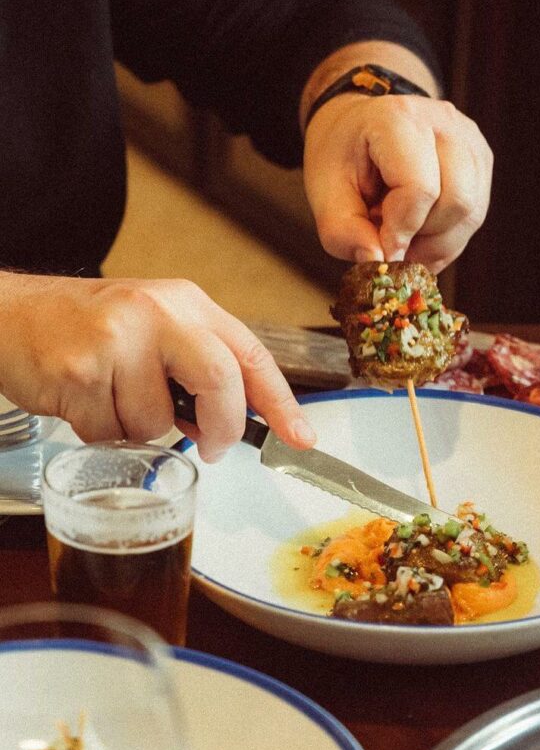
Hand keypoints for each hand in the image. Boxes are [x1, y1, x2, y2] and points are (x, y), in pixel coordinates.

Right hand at [0, 274, 314, 461]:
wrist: (9, 316)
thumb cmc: (88, 328)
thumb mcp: (156, 330)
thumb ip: (199, 367)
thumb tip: (242, 420)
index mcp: (186, 303)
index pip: (251, 354)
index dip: (281, 401)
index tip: (300, 437)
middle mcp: (158, 313)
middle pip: (220, 379)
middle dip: (220, 426)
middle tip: (210, 446)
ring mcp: (118, 339)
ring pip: (158, 422)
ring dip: (138, 430)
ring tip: (111, 397)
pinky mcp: (81, 370)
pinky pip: (111, 433)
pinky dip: (100, 433)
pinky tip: (83, 401)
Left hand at [302, 92, 491, 273]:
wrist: (361, 125)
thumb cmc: (343, 155)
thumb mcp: (324, 191)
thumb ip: (342, 230)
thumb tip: (377, 260)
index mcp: (399, 119)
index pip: (420, 189)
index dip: (401, 231)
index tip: (381, 248)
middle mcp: (445, 123)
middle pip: (457, 202)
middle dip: (423, 237)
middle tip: (391, 241)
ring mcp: (470, 141)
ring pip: (471, 213)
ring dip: (436, 241)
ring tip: (403, 234)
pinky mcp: (481, 162)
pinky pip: (475, 215)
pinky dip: (447, 237)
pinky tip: (419, 232)